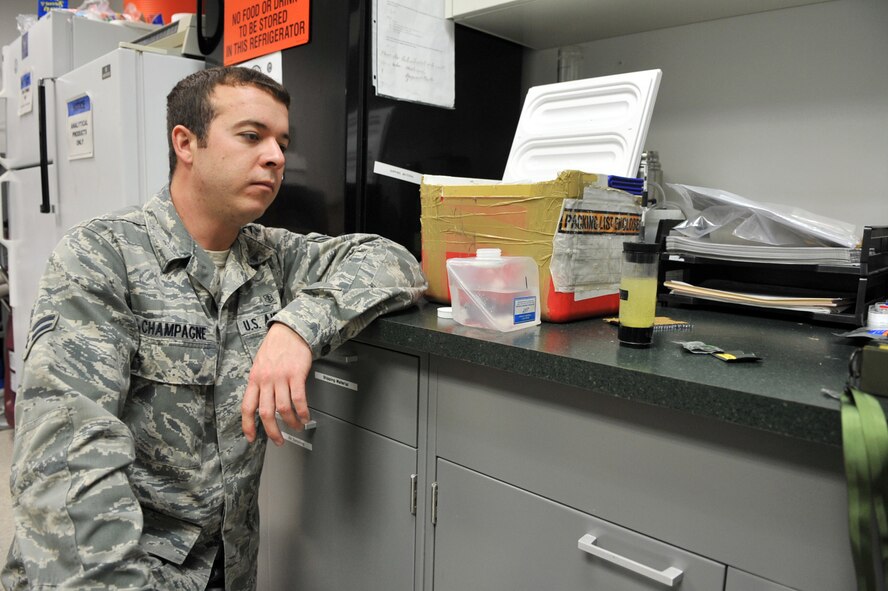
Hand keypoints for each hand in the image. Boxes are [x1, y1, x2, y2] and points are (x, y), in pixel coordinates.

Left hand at [241, 323, 312, 445]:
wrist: (290, 331)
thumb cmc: (276, 347)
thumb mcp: (260, 365)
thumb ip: (259, 383)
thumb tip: (261, 402)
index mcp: (255, 379)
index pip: (247, 407)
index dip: (248, 425)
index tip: (251, 438)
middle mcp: (266, 380)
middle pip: (266, 412)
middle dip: (272, 431)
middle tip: (278, 440)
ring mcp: (281, 378)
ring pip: (283, 408)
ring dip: (290, 422)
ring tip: (296, 427)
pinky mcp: (296, 375)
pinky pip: (299, 399)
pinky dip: (302, 411)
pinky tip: (306, 416)